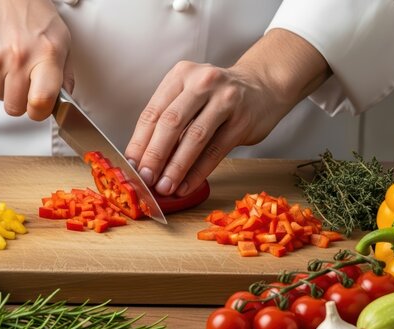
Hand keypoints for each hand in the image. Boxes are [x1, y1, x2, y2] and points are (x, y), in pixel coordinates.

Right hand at [0, 0, 73, 119]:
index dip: (40, 112)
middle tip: (27, 86)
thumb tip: (66, 101)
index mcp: (46, 56)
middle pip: (14, 108)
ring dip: (7, 87)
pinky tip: (1, 56)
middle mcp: (19, 58)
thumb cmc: (34, 16)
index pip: (40, 102)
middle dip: (21, 102)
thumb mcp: (62, 41)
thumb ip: (66, 75)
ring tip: (14, 64)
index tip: (40, 108)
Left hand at [124, 29, 329, 196]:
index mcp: (180, 75)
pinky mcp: (242, 120)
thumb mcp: (189, 96)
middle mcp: (201, 82)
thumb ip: (168, 121)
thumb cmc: (217, 96)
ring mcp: (225, 99)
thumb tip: (142, 160)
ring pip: (194, 138)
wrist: (263, 86)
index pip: (153, 112)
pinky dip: (198, 172)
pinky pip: (215, 151)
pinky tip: (185, 186)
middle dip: (155, 155)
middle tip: (145, 178)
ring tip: (164, 187)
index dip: (139, 142)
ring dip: (176, 167)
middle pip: (171, 122)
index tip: (129, 166)